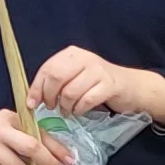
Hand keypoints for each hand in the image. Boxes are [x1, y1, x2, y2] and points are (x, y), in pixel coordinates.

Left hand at [23, 44, 164, 124]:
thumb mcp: (75, 76)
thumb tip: (32, 98)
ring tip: (68, 111)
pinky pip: (86, 100)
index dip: (36, 88)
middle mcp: (84, 58)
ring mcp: (98, 71)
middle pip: (56, 78)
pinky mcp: (109, 85)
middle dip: (50, 97)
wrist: (132, 87)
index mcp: (71, 54)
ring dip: (66, 106)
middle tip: (52, 107)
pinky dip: (80, 109)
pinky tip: (80, 111)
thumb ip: (56, 82)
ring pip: (70, 92)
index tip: (32, 104)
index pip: (47, 69)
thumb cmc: (98, 84)